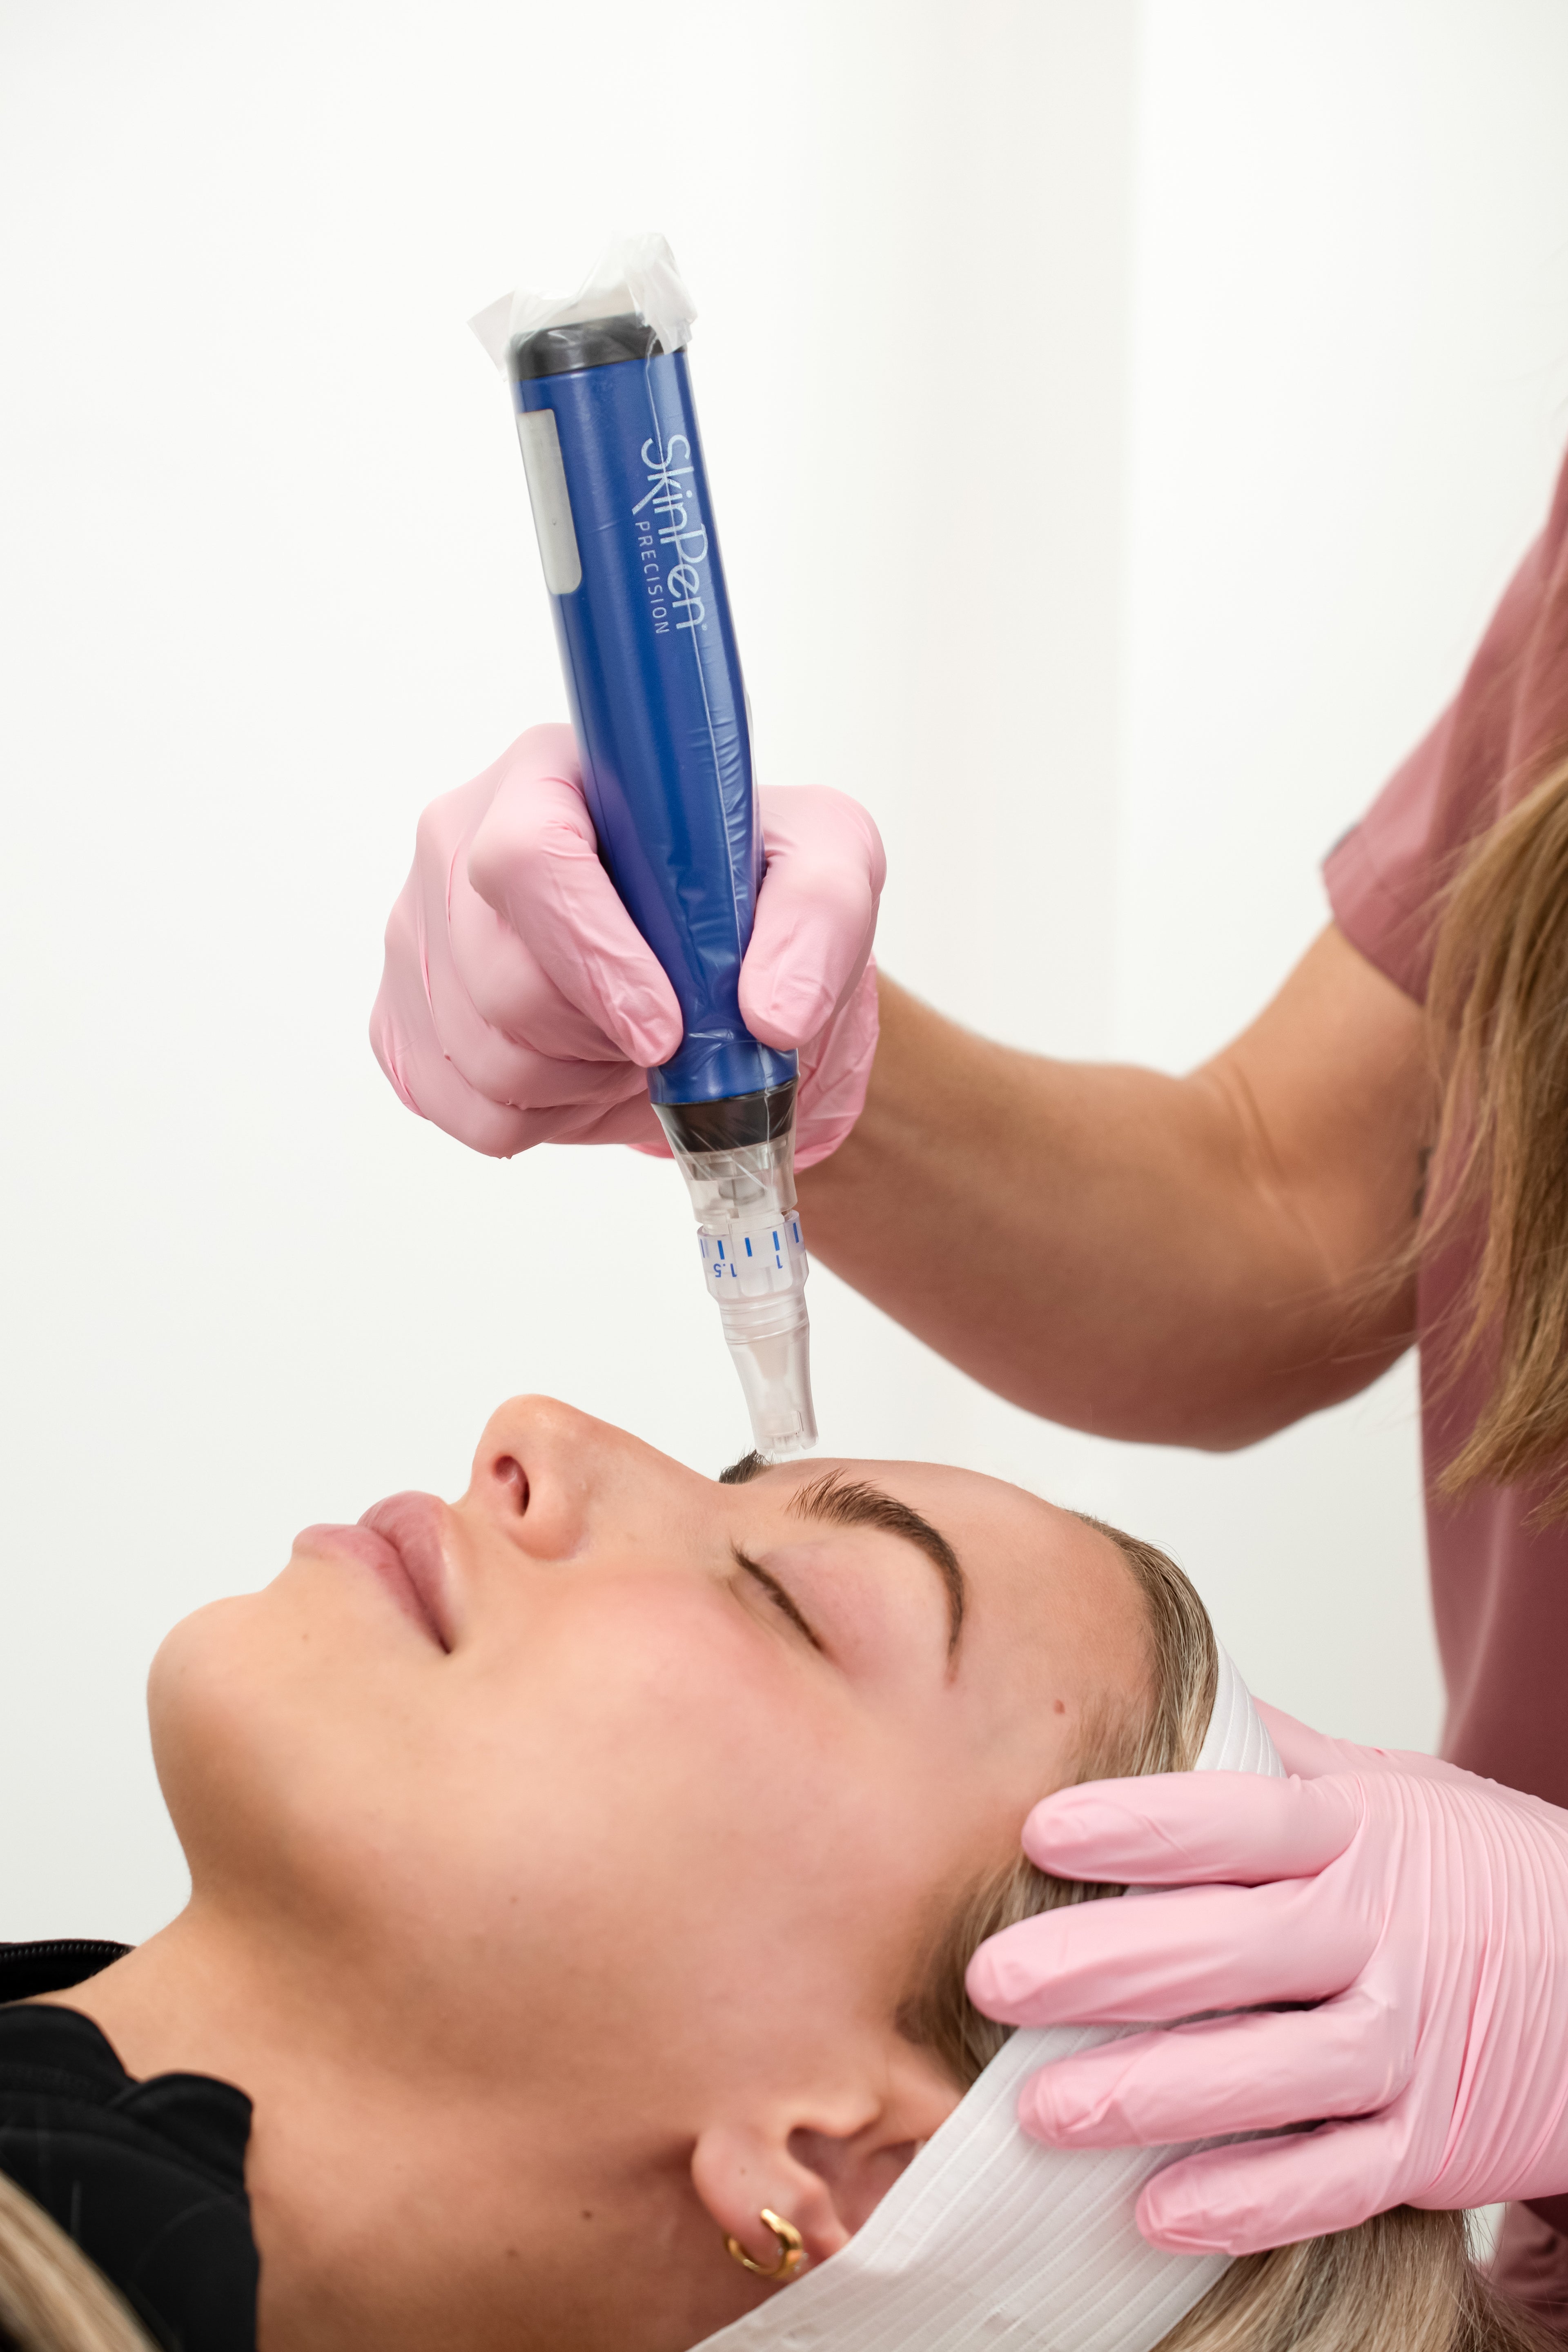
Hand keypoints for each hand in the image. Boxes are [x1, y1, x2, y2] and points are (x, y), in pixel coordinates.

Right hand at [369, 726, 883, 1160]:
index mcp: (549, 774)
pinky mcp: (408, 1019)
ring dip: (585, 1082)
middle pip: (503, 980)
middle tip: (671, 1030)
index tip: (665, 1029)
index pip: (526, 857)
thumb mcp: (828, 867)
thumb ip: (819, 917)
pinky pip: (471, 1112)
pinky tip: (589, 1070)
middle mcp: (457, 839)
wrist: (714, 958)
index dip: (592, 958)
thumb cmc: (751, 893)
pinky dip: (550, 1118)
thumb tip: (771, 1012)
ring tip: (635, 1043)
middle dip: (605, 1038)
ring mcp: (419, 933)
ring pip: (486, 1058)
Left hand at [965, 1707, 1567, 2253]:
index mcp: (1365, 1835)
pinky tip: (1156, 2210)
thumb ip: (1284, 1755)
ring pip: (1272, 2075)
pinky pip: (1333, 2179)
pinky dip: (1249, 2201)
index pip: (1242, 1821)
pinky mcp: (1432, 2145)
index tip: (1043, 1833)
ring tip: (1042, 2109)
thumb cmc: (1482, 1870)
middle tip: (993, 1979)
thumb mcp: (1399, 1788)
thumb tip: (1177, 1687)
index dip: (1144, 1827)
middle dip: (1105, 1967)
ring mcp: (1410, 2045)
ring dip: (1153, 2095)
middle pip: (1232, 1951)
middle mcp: (1384, 1936)